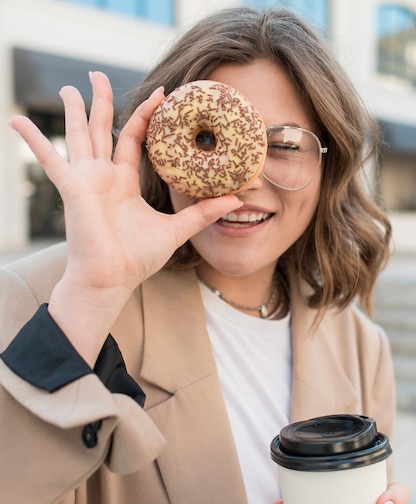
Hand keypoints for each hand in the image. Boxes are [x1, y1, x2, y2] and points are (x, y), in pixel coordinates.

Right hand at [9, 72, 241, 362]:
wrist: (111, 280)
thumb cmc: (136, 260)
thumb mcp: (175, 229)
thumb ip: (202, 213)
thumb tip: (236, 200)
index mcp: (124, 184)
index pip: (133, 140)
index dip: (144, 117)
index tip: (160, 94)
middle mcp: (103, 178)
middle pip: (102, 130)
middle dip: (101, 103)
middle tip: (98, 76)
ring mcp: (86, 180)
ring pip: (79, 136)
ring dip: (74, 111)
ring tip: (71, 87)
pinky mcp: (72, 188)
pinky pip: (49, 160)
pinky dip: (33, 140)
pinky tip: (15, 121)